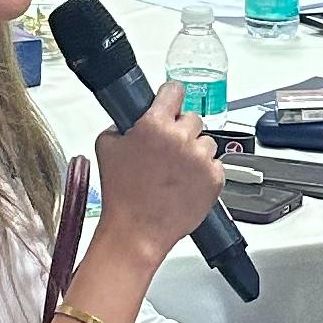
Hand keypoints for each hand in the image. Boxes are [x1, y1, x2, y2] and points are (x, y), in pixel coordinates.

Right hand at [90, 99, 221, 266]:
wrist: (137, 231)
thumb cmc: (121, 195)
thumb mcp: (107, 148)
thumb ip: (121, 125)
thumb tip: (132, 119)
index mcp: (155, 125)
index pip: (175, 90)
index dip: (171, 97)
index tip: (171, 102)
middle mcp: (181, 138)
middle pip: (192, 118)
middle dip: (180, 131)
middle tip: (167, 151)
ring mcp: (201, 159)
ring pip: (206, 142)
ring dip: (194, 152)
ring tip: (176, 171)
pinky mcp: (215, 178)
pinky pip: (215, 164)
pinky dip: (204, 172)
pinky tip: (186, 183)